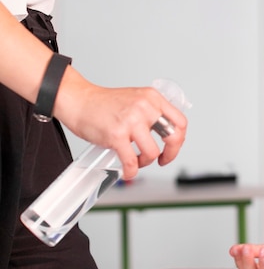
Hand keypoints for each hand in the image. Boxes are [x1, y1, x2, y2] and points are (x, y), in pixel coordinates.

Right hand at [55, 70, 186, 178]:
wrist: (78, 100)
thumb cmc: (103, 103)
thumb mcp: (135, 99)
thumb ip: (151, 112)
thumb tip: (166, 132)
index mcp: (152, 97)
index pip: (180, 121)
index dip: (180, 138)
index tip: (173, 146)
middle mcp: (145, 107)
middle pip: (173, 136)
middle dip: (171, 153)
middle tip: (163, 159)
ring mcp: (131, 121)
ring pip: (152, 152)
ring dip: (145, 162)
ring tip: (137, 161)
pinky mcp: (117, 135)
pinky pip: (131, 161)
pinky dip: (131, 171)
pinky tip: (128, 171)